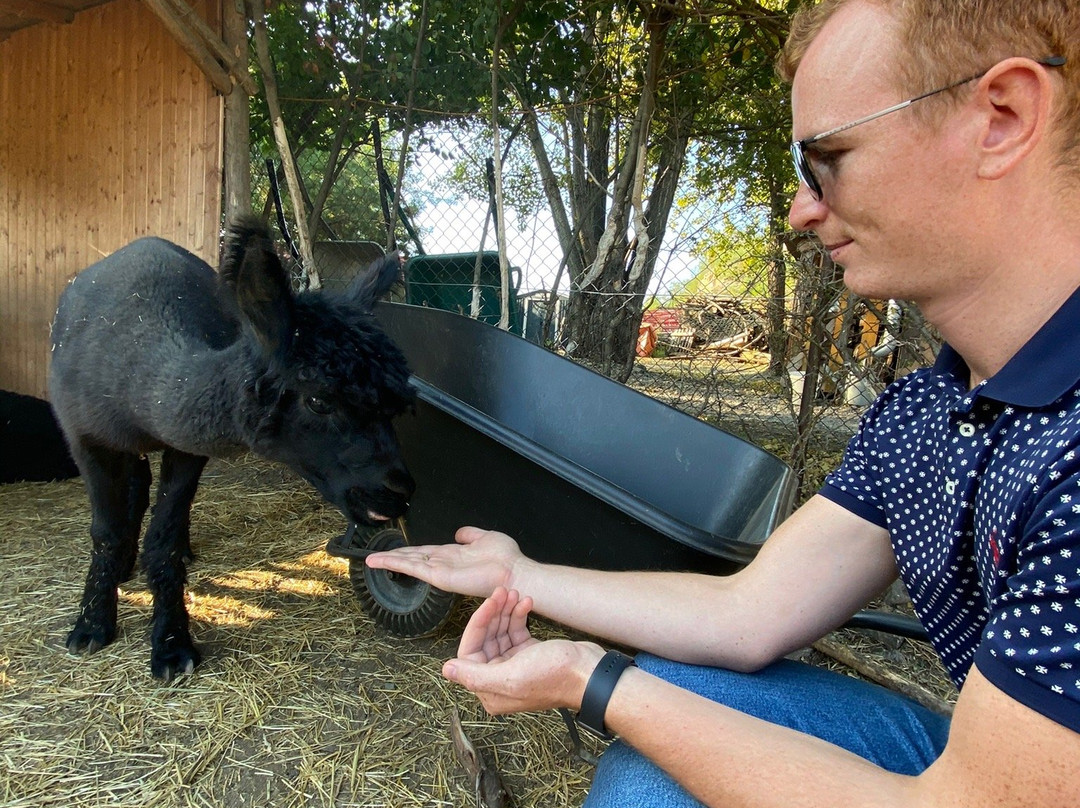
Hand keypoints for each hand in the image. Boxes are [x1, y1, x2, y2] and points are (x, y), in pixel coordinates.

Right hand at [365, 526, 526, 597]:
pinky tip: (383, 561)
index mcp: (452, 555)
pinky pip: (414, 568)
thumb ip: (470, 535)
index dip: (408, 551)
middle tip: (373, 557)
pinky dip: (397, 564)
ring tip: (371, 560)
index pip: (424, 552)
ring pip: (409, 563)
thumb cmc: (505, 558)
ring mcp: (440, 572)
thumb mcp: (484, 538)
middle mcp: (443, 564)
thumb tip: (459, 533)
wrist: (514, 572)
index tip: (393, 550)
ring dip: (389, 561)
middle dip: (393, 558)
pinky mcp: (440, 577)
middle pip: (412, 558)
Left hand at [442, 586, 604, 715]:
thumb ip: (475, 675)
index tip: (490, 603)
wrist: (591, 673)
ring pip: (500, 632)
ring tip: (516, 593)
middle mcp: (499, 680)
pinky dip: (519, 615)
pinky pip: (516, 630)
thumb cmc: (555, 677)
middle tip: (504, 590)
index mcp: (490, 690)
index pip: (469, 652)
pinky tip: (527, 602)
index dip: (477, 625)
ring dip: (506, 611)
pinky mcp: (529, 653)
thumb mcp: (512, 677)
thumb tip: (445, 670)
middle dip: (493, 613)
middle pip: (485, 639)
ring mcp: (515, 666)